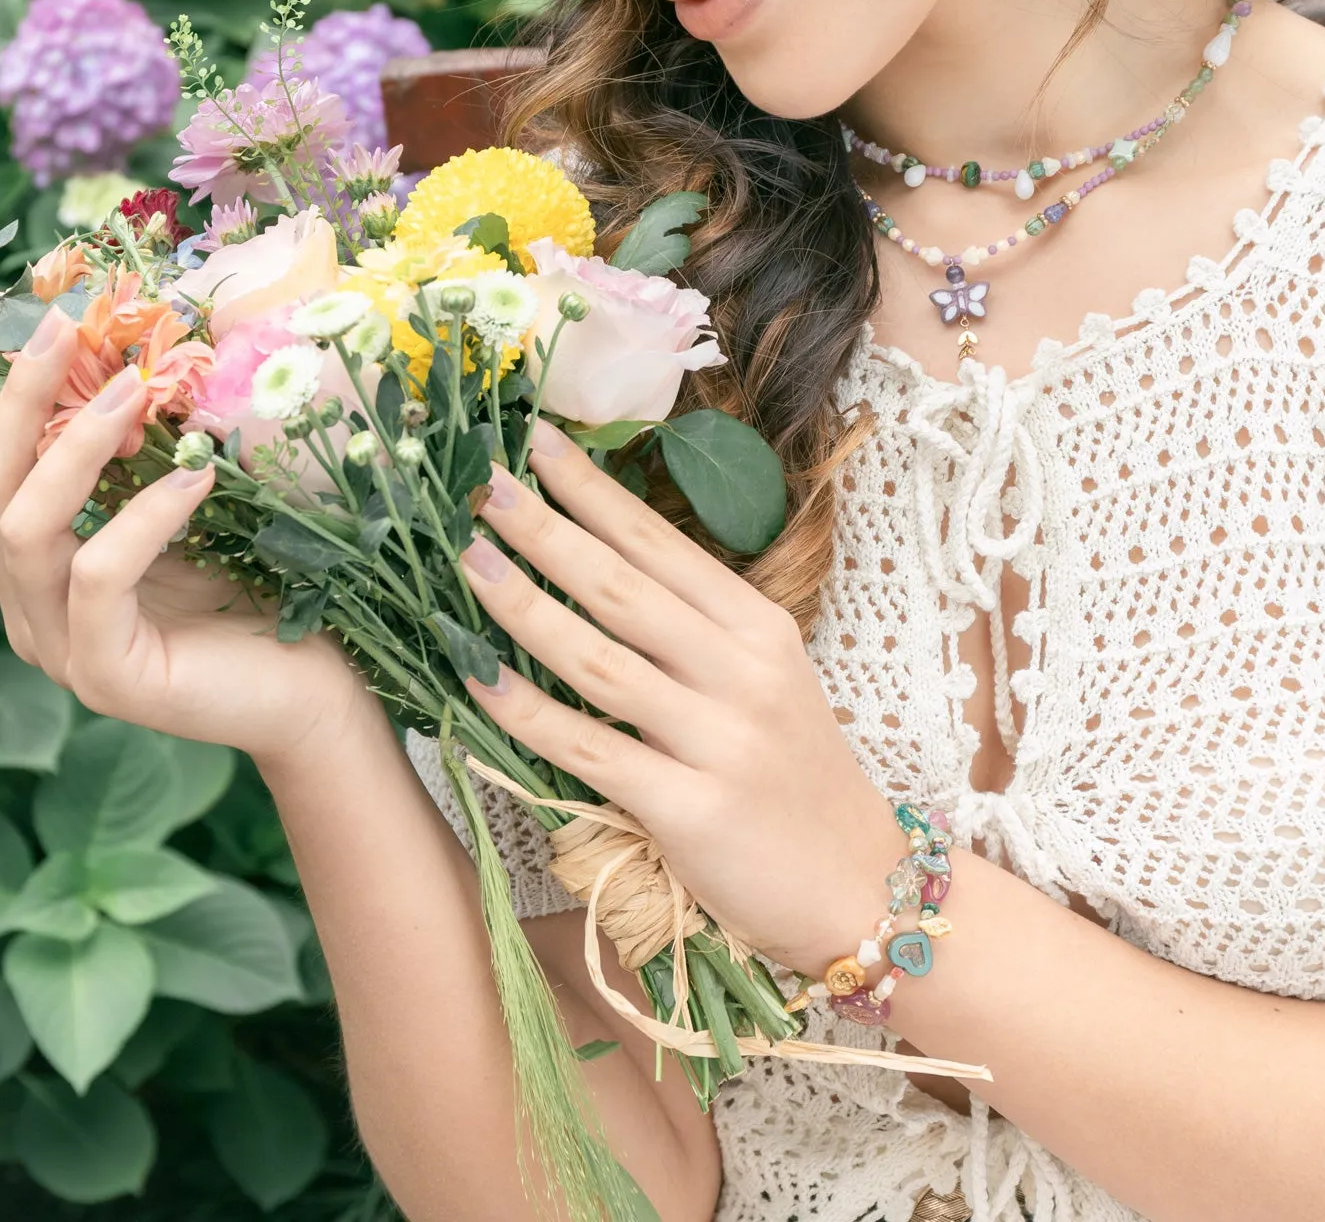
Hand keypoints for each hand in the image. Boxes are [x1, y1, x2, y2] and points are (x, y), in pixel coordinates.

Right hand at [0, 309, 366, 767]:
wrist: (314, 690)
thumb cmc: (254, 591)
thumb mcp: (186, 513)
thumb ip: (142, 461)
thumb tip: (133, 360)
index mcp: (38, 567)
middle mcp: (31, 608)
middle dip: (15, 402)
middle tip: (58, 330)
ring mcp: (60, 647)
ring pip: (25, 531)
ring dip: (74, 449)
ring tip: (132, 392)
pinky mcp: (107, 674)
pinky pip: (98, 578)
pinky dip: (141, 518)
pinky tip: (196, 481)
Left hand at [460, 420, 902, 977]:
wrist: (854, 881)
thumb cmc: (795, 773)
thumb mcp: (767, 678)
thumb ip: (697, 629)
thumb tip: (597, 566)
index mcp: (758, 627)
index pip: (662, 543)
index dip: (594, 492)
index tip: (537, 442)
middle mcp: (741, 672)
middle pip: (624, 588)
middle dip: (549, 531)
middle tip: (485, 485)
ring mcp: (718, 738)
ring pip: (599, 660)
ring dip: (525, 607)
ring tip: (469, 561)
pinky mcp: (690, 808)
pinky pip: (590, 750)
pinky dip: (529, 713)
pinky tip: (480, 679)